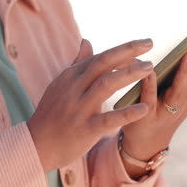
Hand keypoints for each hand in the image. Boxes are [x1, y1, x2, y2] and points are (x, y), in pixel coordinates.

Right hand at [27, 38, 155, 172]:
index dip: (122, 50)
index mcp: (70, 77)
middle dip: (128, 51)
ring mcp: (79, 108)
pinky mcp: (86, 129)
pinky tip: (144, 108)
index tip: (142, 45)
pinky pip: (110, 118)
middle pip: (103, 63)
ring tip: (149, 68)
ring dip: (130, 73)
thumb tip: (87, 41)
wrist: (36, 145)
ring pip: (107, 84)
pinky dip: (128, 112)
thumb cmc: (52, 114)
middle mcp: (74, 88)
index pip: (100, 58)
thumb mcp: (61, 85)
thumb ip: (78, 63)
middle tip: (149, 43)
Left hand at [121, 31, 186, 178]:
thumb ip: (185, 72)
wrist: (146, 142)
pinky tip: (150, 71)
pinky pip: (149, 98)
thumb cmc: (162, 109)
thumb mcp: (179, 91)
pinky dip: (150, 84)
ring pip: (180, 90)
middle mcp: (184, 102)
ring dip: (186, 71)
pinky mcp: (146, 115)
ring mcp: (167, 110)